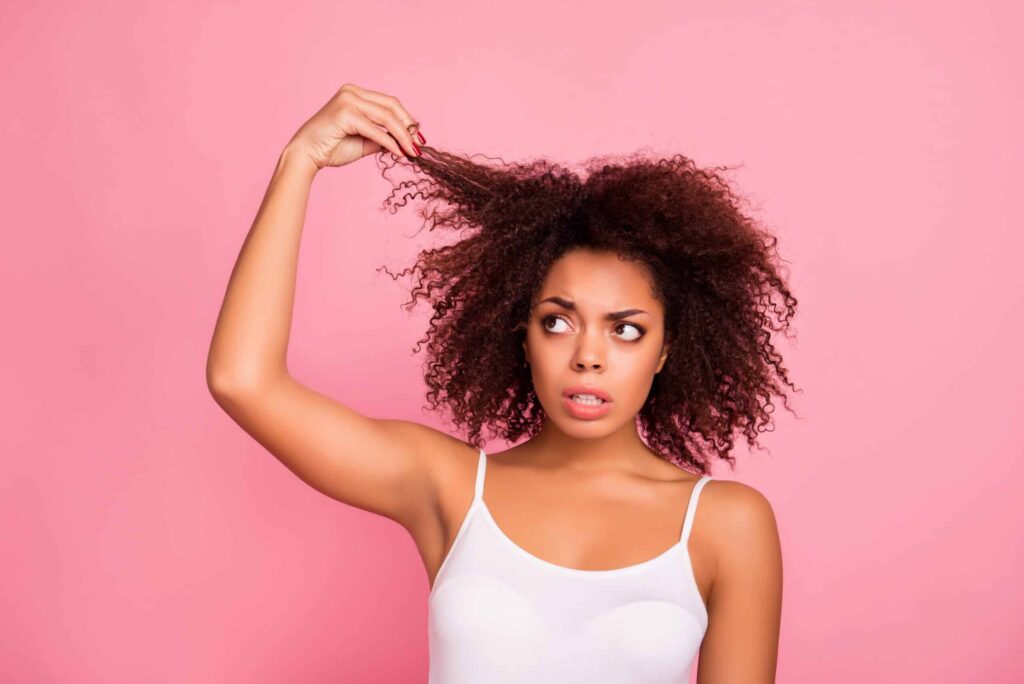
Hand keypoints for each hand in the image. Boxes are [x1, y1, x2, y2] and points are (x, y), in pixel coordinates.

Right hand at [285, 83, 423, 170]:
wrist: (306, 155)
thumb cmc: (331, 148)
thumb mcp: (364, 141)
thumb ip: (383, 138)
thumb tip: (406, 141)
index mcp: (355, 94)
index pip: (389, 103)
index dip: (407, 119)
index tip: (418, 137)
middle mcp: (352, 92)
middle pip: (392, 106)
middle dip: (408, 126)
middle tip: (419, 144)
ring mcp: (348, 100)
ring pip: (387, 117)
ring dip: (403, 136)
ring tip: (412, 152)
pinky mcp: (345, 113)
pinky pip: (376, 129)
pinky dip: (390, 142)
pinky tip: (399, 153)